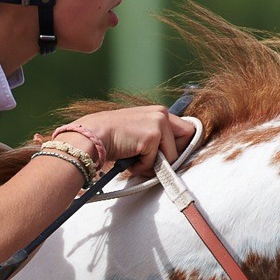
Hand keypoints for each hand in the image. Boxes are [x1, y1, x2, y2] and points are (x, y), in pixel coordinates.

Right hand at [55, 106, 195, 177]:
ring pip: (173, 155)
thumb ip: (154, 139)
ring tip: (136, 161)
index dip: (180, 146)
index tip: (171, 159)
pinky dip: (143, 167)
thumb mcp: (136, 133)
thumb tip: (168, 160)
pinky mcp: (153, 135)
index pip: (185, 129)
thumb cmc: (109, 138)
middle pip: (188, 138)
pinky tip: (129, 160)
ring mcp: (159, 123)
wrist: (91, 136)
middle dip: (174, 155)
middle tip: (155, 163)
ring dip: (154, 164)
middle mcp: (162, 113)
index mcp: (158, 112)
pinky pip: (157, 162)